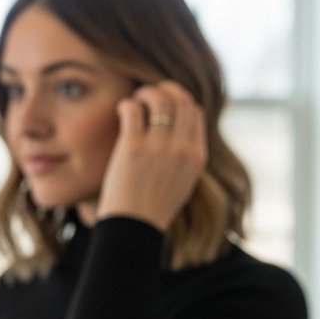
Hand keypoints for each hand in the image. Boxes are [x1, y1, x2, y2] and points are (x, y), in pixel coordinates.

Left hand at [95, 81, 207, 231]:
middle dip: (163, 91)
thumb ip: (186, 156)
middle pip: (181, 100)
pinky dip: (126, 105)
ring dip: (145, 93)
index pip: (195, 111)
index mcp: (197, 156)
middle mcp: (182, 149)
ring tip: (135, 102)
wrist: (135, 227)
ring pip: (159, 99)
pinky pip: (132, 110)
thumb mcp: (184, 180)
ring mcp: (159, 148)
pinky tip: (122, 111)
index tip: (164, 104)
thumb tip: (180, 132)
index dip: (180, 101)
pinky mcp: (133, 148)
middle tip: (147, 97)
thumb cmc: (154, 205)